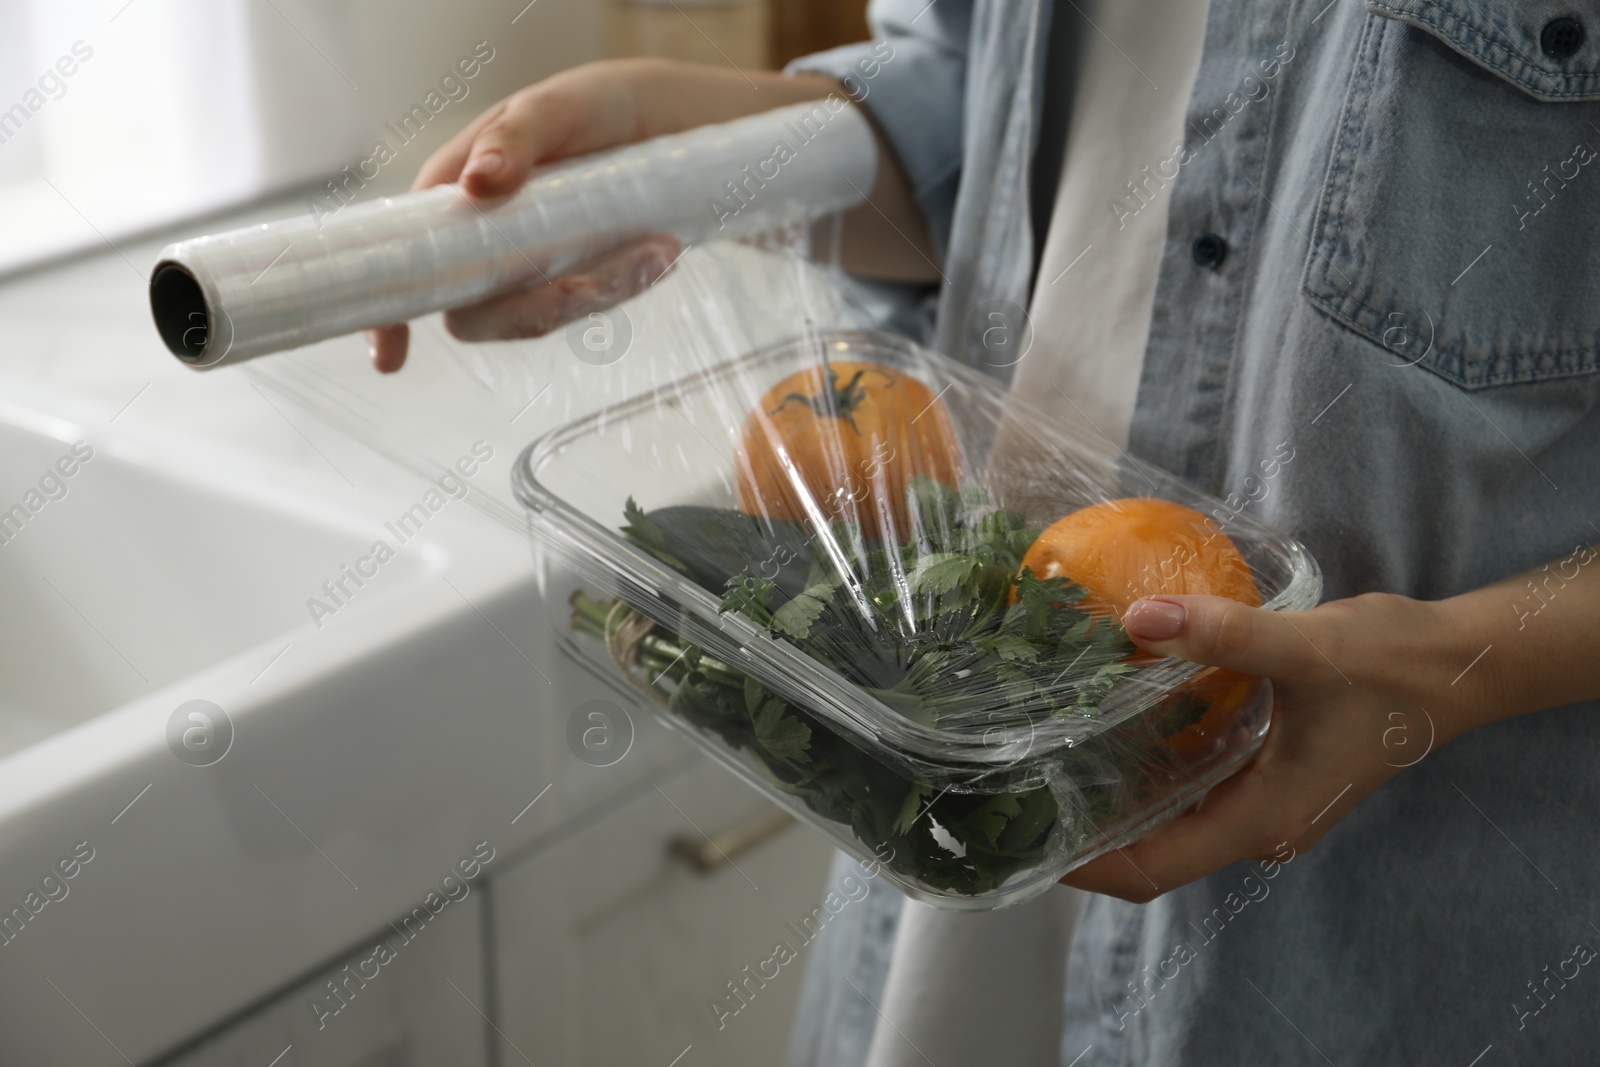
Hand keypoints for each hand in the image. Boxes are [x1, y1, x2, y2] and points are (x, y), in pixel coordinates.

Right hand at [365, 58, 848, 371]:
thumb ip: (518, 136)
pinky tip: (661, 254)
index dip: (392, 306)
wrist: (675, 123)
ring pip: (539, 314)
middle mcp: (486, 235)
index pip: (408, 254)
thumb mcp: (563, 104)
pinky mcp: (580, 277)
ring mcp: (532, 263)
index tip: (389, 354)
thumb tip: (478, 183)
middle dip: (537, 308)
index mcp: (458, 188)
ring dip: (599, 293)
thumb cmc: (603, 104)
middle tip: (593, 282)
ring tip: (658, 249)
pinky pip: (590, 306)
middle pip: (477, 310)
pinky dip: (625, 287)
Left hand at [1059, 591, 1472, 901]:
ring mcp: (1265, 804)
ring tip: (1044, 760)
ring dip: (1114, 798)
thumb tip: (1138, 617)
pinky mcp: (1268, 775)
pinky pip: (1193, 786)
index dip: (1086, 865)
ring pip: (1170, 819)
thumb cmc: (1390, 666)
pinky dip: (1149, 767)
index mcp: (1263, 820)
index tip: (1024, 840)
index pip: (1152, 869)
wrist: (1455, 665)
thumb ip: (1223, 635)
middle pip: (1152, 851)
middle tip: (1015, 791)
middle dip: (1085, 832)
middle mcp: (1259, 826)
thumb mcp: (1304, 648)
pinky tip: (1109, 724)